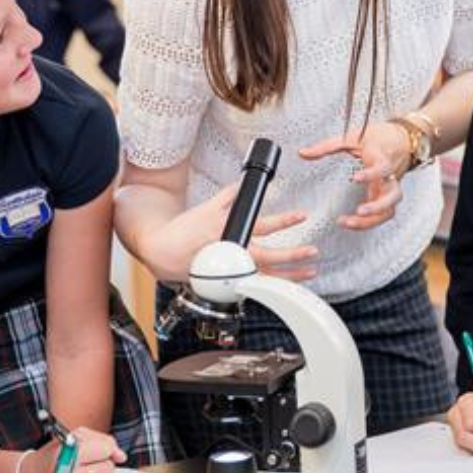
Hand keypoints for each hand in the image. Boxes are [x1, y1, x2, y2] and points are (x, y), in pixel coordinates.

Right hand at [23, 428, 126, 472]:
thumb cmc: (54, 457)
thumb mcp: (73, 437)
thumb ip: (102, 440)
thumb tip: (120, 456)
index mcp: (67, 455)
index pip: (105, 450)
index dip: (105, 449)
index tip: (97, 450)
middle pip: (108, 468)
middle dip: (103, 463)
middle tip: (88, 464)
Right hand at [143, 183, 312, 281]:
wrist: (160, 250)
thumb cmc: (183, 231)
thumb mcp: (207, 208)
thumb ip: (227, 198)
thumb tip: (242, 185)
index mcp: (230, 232)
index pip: (262, 226)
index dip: (283, 221)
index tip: (301, 216)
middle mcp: (231, 252)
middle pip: (268, 256)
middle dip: (292, 256)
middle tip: (312, 252)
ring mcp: (230, 270)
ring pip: (264, 277)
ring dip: (288, 276)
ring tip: (308, 272)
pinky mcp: (225, 282)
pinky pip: (252, 287)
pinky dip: (269, 287)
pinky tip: (283, 285)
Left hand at [299, 121, 410, 230]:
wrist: (396, 140)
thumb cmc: (374, 139)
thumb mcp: (349, 138)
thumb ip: (326, 147)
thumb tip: (303, 153)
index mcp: (382, 158)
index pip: (382, 167)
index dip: (372, 174)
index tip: (356, 178)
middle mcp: (390, 177)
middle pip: (393, 195)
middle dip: (377, 206)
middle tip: (359, 211)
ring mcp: (390, 189)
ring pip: (390, 209)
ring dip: (373, 219)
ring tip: (350, 222)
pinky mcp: (386, 198)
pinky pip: (384, 214)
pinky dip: (371, 222)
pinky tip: (353, 223)